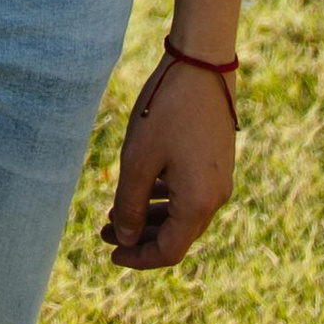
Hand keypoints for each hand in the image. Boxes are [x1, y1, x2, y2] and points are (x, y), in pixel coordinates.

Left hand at [101, 52, 238, 268]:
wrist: (202, 64)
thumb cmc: (165, 110)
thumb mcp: (138, 159)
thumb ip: (129, 204)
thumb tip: (126, 239)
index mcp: (199, 204)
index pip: (169, 251)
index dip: (138, 258)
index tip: (111, 254)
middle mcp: (216, 198)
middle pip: (176, 235)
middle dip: (139, 237)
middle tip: (104, 231)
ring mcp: (218, 179)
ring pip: (182, 213)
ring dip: (149, 217)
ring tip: (114, 212)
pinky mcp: (216, 161)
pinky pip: (189, 192)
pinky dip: (163, 197)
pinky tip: (140, 186)